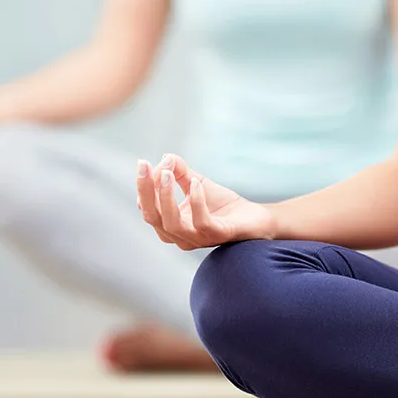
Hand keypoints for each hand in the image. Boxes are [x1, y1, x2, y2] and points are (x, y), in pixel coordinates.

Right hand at [136, 154, 275, 249]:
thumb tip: (165, 157)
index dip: (143, 187)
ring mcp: (198, 239)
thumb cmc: (222, 204)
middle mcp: (180, 237)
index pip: (147, 209)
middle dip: (146, 191)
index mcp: (170, 226)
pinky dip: (196, 200)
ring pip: (171, 224)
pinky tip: (196, 183)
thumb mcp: (196, 183)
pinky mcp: (218, 236)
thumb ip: (179, 171)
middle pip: (152, 218)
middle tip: (144, 165)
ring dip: (166, 196)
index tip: (143, 164)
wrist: (254, 218)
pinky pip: (201, 222)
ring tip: (168, 172)